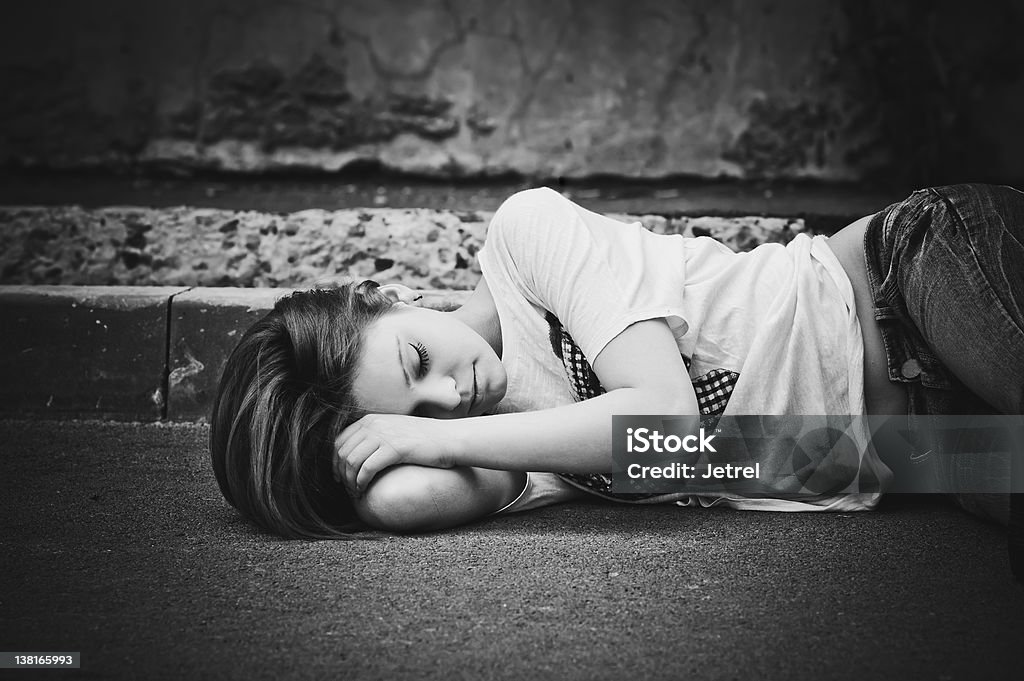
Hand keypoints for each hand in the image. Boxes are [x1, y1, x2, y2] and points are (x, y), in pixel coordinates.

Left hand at [333, 414, 459, 496]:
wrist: (448, 438)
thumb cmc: (423, 439)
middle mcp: (373, 424)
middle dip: (341, 473)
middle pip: (343, 452)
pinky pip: (367, 468)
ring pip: (351, 461)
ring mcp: (383, 435)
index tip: (339, 476)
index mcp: (370, 419)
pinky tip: (364, 490)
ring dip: (350, 481)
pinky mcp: (394, 448)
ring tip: (356, 492)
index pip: (339, 440)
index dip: (335, 461)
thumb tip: (358, 455)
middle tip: (347, 488)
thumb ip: (375, 437)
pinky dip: (361, 482)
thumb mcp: (394, 430)